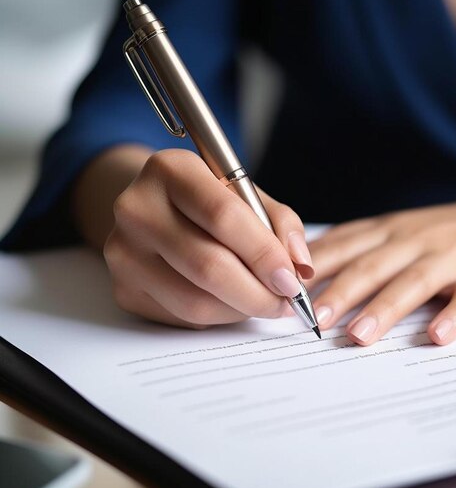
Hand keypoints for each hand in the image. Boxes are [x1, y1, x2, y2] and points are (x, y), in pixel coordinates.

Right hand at [96, 148, 313, 327]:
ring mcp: (123, 252)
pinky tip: (232, 303)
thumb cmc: (208, 201)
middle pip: (208, 266)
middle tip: (286, 303)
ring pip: (196, 302)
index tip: (292, 280)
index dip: (264, 254)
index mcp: (170, 170)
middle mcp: (136, 208)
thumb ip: (279, 222)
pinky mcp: (123, 289)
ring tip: (264, 303)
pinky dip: (219, 317)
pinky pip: (183, 317)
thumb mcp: (246, 195)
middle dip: (259, 293)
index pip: (223, 217)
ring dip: (242, 310)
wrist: (153, 210)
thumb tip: (300, 267)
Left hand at [307, 178, 455, 345]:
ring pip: (413, 283)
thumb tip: (305, 276)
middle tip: (311, 321)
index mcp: (388, 231)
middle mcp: (414, 240)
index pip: (342, 247)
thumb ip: (359, 249)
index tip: (283, 292)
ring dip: (385, 309)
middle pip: (371, 267)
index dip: (311, 270)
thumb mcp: (399, 231)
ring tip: (359, 336)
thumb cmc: (446, 232)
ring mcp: (452, 257)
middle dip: (339, 294)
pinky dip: (454, 317)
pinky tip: (437, 336)